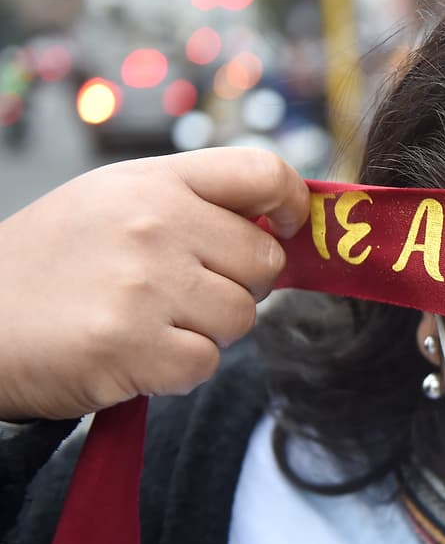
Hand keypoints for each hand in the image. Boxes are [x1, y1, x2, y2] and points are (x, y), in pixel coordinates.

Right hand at [0, 148, 308, 420]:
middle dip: (239, 286)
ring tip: (149, 322)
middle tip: (184, 294)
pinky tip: (135, 354)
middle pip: (265, 261)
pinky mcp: (132, 344)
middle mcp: (153, 224)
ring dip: (206, 332)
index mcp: (153, 181)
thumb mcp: (114, 203)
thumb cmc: (52, 264)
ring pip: (241, 318)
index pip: (262, 172)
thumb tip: (277, 228)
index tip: (287, 229)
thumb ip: (193, 204)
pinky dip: (177, 370)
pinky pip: (206, 363)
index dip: (292, 204)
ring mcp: (143, 283)